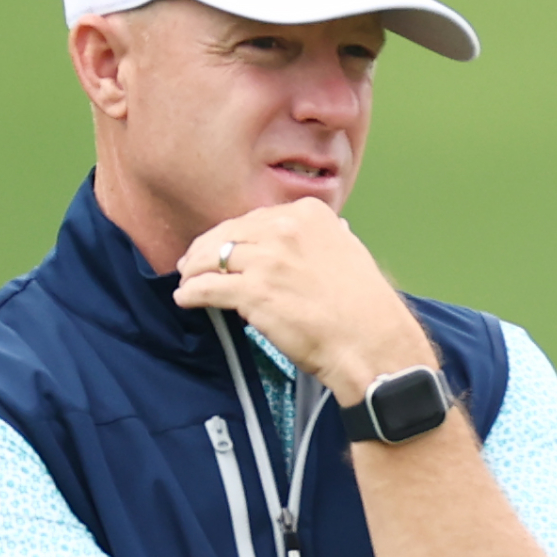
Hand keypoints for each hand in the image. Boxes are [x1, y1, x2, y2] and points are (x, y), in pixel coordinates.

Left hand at [173, 198, 434, 401]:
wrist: (371, 342)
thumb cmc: (365, 307)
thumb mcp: (349, 253)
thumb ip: (323, 239)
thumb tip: (320, 233)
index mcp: (309, 214)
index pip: (254, 218)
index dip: (233, 234)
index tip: (224, 246)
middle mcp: (286, 228)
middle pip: (228, 233)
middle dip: (206, 249)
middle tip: (192, 264)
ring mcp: (267, 259)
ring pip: (212, 258)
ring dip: (194, 271)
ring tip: (186, 282)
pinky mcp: (252, 292)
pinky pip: (207, 288)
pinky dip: (191, 293)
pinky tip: (185, 298)